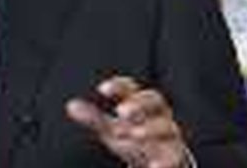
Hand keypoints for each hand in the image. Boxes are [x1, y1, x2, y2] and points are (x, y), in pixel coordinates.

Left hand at [66, 76, 189, 167]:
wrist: (162, 165)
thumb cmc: (136, 141)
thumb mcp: (113, 129)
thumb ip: (94, 118)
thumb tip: (71, 105)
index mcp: (142, 106)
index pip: (132, 88)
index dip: (119, 86)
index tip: (102, 90)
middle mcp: (158, 116)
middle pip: (155, 101)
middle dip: (139, 104)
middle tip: (121, 112)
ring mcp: (169, 137)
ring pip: (167, 127)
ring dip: (150, 129)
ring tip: (133, 133)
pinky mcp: (176, 159)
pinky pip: (174, 158)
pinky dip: (164, 162)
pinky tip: (153, 167)